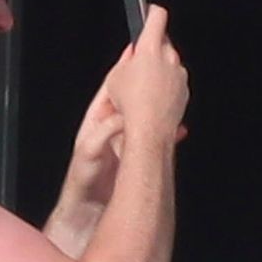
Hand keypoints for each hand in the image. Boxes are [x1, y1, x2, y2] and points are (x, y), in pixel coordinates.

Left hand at [63, 69, 188, 209]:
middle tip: (158, 70)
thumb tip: (121, 119)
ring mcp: (125, 141)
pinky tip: (178, 130)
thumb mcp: (89, 152)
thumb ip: (105, 133)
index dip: (121, 71)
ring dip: (158, 109)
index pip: (111, 90)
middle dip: (144, 85)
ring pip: (145, 118)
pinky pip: (154, 139)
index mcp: (97, 121)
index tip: (133, 53)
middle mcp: (112, 128)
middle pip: (131, 100)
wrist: (86, 207)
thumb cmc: (82, 179)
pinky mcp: (136, 156)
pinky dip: (167, 133)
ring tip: (171, 98)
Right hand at [110, 3, 188, 145]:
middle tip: (139, 63)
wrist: (150, 130)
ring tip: (143, 87)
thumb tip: (132, 53)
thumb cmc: (130, 105)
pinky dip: (166, 85)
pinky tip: (154, 98)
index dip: (152, 11)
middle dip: (153, 49)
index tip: (150, 10)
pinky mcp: (185, 89)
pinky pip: (175, 80)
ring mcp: (179, 74)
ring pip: (170, 63)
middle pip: (163, 43)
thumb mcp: (115, 77)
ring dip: (160, 69)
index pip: (157, 18)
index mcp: (150, 49)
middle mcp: (169, 58)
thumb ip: (126, 60)